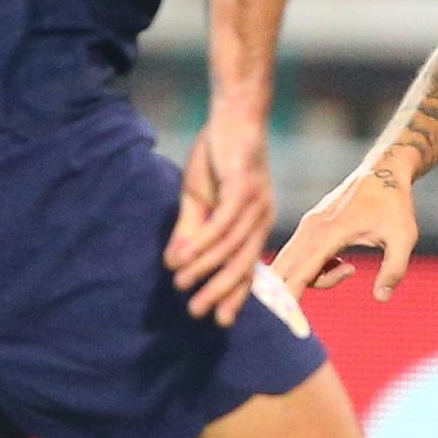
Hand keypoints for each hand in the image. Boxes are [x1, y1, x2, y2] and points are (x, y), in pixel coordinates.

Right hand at [165, 108, 274, 326]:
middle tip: (198, 314)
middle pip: (242, 264)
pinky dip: (204, 241)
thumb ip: (191, 231)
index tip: (220, 321)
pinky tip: (185, 257)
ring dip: (205, 268)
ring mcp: (256, 203)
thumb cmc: (218, 158)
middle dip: (220, 291)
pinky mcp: (243, 186)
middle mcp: (262, 218)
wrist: (234, 116)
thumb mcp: (200, 199)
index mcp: (256, 224)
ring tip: (182, 286)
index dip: (234, 294)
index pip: (247, 266)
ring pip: (231, 246)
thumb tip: (175, 263)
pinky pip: (223, 222)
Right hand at [273, 161, 420, 303]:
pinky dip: (314, 268)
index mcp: (329, 234)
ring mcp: (307, 226)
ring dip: (314, 279)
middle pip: (284, 273)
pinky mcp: (309, 226)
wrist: (384, 172)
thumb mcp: (404, 238)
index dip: (289, 299)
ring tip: (350, 269)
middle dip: (295, 293)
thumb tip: (381, 298)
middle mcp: (310, 230)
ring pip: (290, 266)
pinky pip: (298, 257)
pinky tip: (342, 262)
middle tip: (327, 294)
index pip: (299, 274)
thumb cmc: (395, 204)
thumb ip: (394, 269)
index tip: (283, 320)